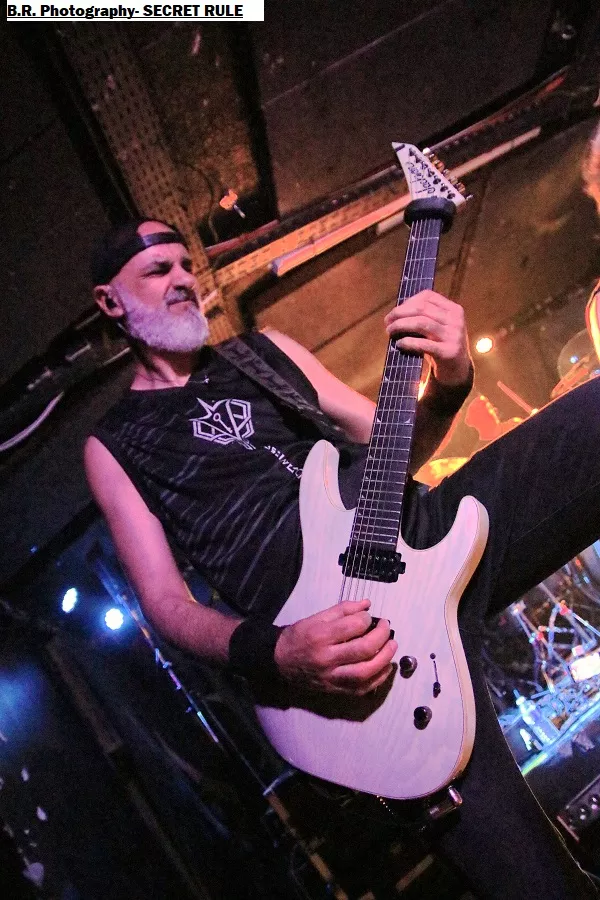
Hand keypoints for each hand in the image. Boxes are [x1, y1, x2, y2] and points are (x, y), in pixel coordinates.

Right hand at [274, 599, 397, 695]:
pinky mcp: (336, 689)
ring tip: (392, 646)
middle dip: (381, 637)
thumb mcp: (316, 618)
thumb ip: (343, 610)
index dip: (367, 619)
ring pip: (366, 672)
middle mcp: (326, 658)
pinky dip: (379, 678)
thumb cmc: (298, 637)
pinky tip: (385, 666)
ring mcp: (332, 677)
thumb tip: (367, 605)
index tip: (369, 616)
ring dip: (385, 658)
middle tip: (386, 628)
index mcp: (320, 636)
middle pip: (363, 650)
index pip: (352, 626)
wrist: (280, 661)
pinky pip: (363, 688)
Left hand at [384, 290, 470, 385]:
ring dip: (400, 326)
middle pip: (421, 309)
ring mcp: (454, 336)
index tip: (394, 312)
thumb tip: (396, 312)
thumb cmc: (440, 346)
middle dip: (400, 314)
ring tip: (390, 332)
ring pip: (421, 323)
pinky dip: (408, 342)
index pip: (427, 297)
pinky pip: (423, 344)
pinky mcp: (449, 353)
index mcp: (453, 309)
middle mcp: (456, 320)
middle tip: (387, 322)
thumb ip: (423, 317)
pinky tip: (399, 344)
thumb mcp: (436, 327)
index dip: (407, 302)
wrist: (457, 371)